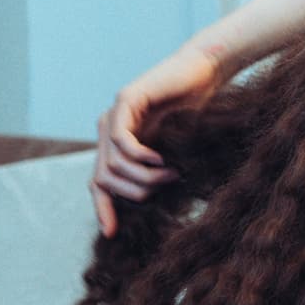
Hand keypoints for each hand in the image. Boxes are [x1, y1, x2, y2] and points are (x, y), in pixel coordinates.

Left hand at [90, 44, 228, 234]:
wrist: (205, 71)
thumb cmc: (196, 110)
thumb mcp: (172, 148)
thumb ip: (155, 168)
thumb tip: (150, 201)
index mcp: (117, 142)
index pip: (99, 182)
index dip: (103, 208)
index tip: (111, 233)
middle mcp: (108, 128)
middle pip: (103, 178)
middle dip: (133, 192)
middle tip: (164, 188)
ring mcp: (114, 114)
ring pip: (112, 163)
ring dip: (143, 177)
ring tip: (170, 174)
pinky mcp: (126, 100)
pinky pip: (122, 140)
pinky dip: (140, 156)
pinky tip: (160, 159)